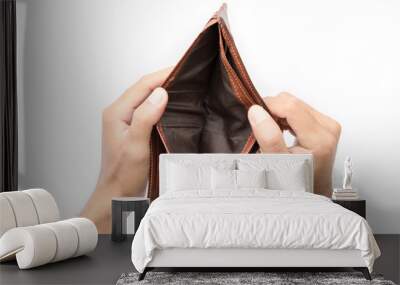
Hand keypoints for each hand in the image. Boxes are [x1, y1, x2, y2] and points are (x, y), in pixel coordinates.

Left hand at [81, 68, 171, 232]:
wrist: (117, 194)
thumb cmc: (124, 175)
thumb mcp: (135, 146)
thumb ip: (145, 118)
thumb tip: (160, 93)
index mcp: (117, 112)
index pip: (143, 85)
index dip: (163, 75)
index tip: (182, 69)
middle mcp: (119, 112)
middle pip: (144, 88)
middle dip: (165, 79)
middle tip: (187, 76)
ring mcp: (125, 120)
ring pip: (147, 97)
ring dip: (164, 91)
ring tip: (184, 87)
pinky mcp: (132, 127)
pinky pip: (148, 109)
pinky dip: (162, 103)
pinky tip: (174, 105)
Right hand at [248, 93, 340, 196]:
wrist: (311, 190)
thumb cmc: (296, 183)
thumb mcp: (277, 164)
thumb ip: (269, 138)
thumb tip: (257, 111)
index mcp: (319, 138)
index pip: (290, 106)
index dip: (268, 106)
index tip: (255, 116)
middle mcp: (327, 128)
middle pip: (292, 102)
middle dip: (273, 111)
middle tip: (262, 129)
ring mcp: (327, 125)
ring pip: (294, 103)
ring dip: (278, 114)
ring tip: (272, 132)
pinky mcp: (324, 123)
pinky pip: (299, 108)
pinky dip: (285, 116)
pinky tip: (281, 130)